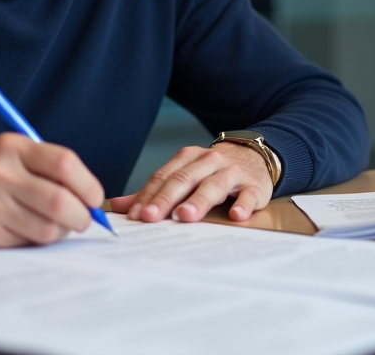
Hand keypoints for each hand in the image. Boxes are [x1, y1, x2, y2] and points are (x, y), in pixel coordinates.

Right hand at [0, 133, 104, 247]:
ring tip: (53, 224)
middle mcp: (0, 173)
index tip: (94, 198)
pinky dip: (37, 241)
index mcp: (13, 147)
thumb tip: (92, 200)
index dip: (87, 184)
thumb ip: (52, 169)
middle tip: (82, 220)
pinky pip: (28, 243)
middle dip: (81, 216)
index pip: (64, 164)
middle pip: (59, 200)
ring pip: (48, 228)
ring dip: (60, 231)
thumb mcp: (16, 154)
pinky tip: (27, 230)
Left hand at [109, 143, 273, 223]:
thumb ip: (153, 191)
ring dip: (199, 200)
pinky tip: (236, 216)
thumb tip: (120, 206)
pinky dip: (243, 204)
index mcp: (188, 158)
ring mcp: (232, 172)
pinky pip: (248, 194)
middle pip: (184, 179)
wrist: (254, 157)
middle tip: (152, 216)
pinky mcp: (254, 185)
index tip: (136, 215)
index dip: (149, 195)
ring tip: (185, 215)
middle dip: (166, 198)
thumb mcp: (185, 175)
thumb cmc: (212, 172)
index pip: (164, 176)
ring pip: (213, 185)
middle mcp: (209, 161)